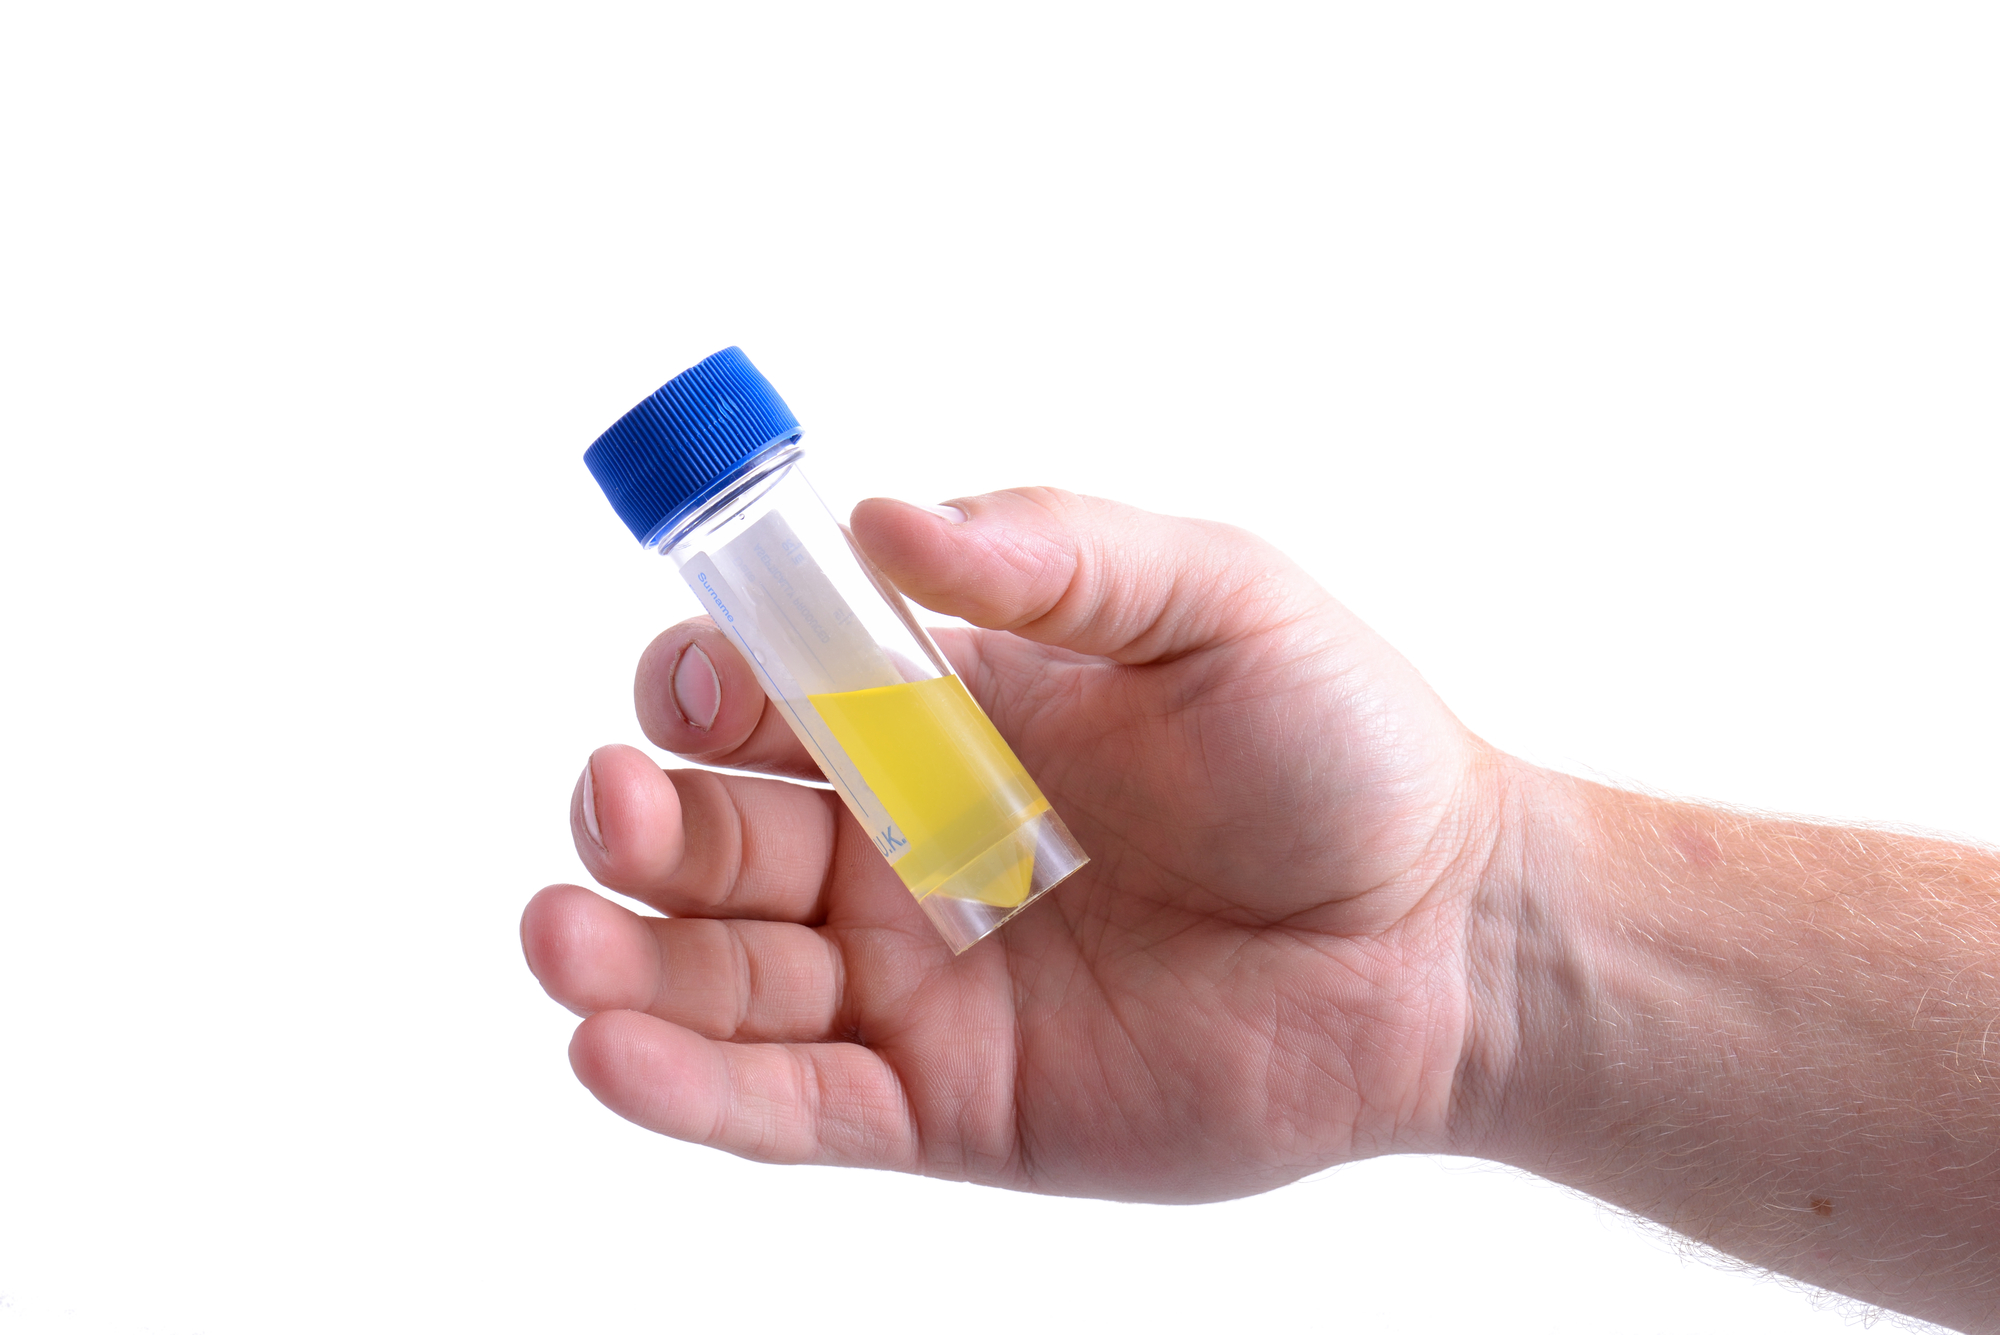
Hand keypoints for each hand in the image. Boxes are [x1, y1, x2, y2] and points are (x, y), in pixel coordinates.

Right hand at [522, 488, 1508, 1201]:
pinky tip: (612, 1054)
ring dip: (620, 956)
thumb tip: (880, 515)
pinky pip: (793, 1102)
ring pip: (720, 975)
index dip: (706, 686)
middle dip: (639, 821)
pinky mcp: (948, 1100)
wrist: (1450, 937)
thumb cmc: (1342, 748)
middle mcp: (902, 847)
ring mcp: (917, 980)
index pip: (765, 697)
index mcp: (943, 717)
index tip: (698, 684)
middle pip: (712, 835)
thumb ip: (1049, 555)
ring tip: (564, 937)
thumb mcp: (1208, 599)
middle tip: (620, 809)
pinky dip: (694, 1086)